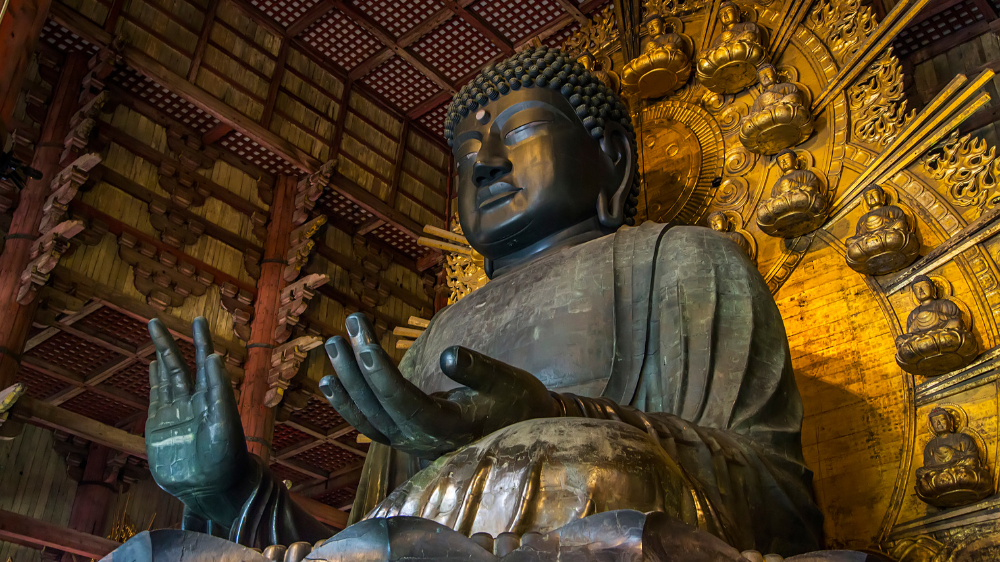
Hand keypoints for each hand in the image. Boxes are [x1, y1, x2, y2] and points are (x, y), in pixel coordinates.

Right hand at [145, 317, 248, 512]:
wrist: (211, 489)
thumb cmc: (226, 458)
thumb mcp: (224, 423)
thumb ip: (218, 391)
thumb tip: (213, 357)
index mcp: (212, 397)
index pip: (204, 362)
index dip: (200, 341)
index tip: (196, 320)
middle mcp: (192, 401)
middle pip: (177, 365)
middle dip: (167, 343)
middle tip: (154, 319)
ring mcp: (174, 413)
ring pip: (164, 378)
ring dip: (159, 357)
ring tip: (154, 334)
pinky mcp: (158, 428)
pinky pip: (155, 399)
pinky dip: (153, 381)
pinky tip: (152, 366)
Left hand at [319, 313, 559, 457]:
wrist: (520, 428)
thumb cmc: (516, 401)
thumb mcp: (507, 381)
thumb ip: (478, 370)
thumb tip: (450, 354)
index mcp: (446, 427)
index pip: (403, 400)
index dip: (379, 372)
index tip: (362, 341)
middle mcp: (421, 440)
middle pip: (377, 407)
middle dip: (356, 368)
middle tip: (344, 329)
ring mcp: (409, 441)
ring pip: (366, 417)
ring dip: (346, 382)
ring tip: (332, 345)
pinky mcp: (404, 435)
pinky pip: (368, 422)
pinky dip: (347, 402)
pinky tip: (328, 379)